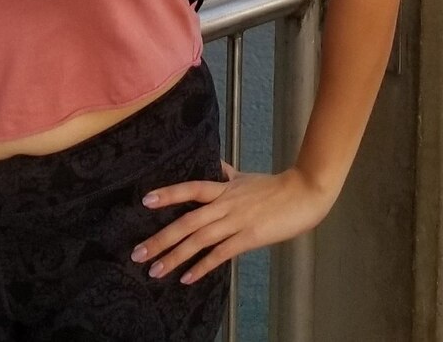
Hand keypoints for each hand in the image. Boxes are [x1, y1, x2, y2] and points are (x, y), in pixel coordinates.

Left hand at [132, 160, 335, 285]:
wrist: (305, 193)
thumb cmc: (277, 187)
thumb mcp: (246, 177)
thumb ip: (227, 173)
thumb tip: (213, 163)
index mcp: (224, 188)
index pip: (191, 188)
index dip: (168, 194)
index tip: (145, 202)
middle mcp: (226, 204)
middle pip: (187, 221)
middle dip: (161, 238)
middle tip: (137, 253)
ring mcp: (237, 221)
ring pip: (199, 239)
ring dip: (175, 256)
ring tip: (155, 270)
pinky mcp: (249, 237)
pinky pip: (221, 254)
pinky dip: (202, 266)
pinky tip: (187, 278)